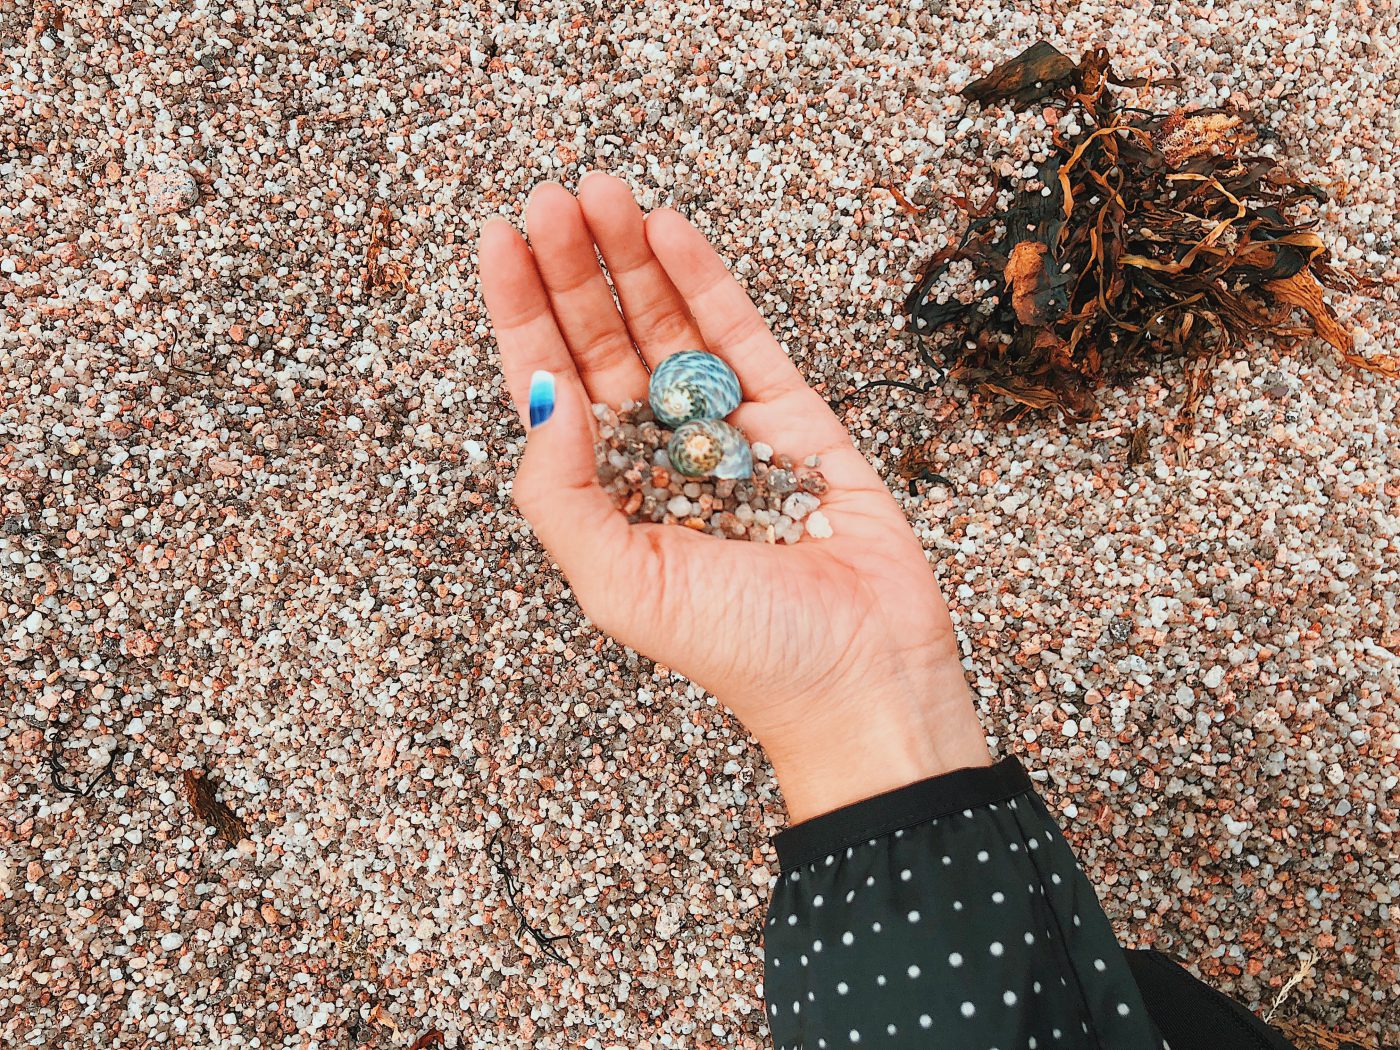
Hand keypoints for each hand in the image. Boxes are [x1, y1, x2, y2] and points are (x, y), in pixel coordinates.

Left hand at [478, 174, 991, 823]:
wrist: (865, 677)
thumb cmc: (744, 652)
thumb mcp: (620, 585)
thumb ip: (560, 493)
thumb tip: (540, 392)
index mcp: (607, 492)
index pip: (550, 384)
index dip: (521, 313)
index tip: (499, 241)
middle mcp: (658, 453)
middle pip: (603, 339)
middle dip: (574, 266)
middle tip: (553, 195)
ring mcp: (727, 428)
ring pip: (668, 325)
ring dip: (633, 256)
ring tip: (602, 189)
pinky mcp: (796, 415)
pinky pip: (743, 336)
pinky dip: (707, 282)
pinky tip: (670, 232)